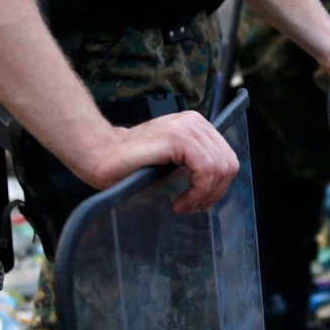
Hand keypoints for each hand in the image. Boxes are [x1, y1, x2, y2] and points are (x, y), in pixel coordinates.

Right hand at [81, 111, 239, 213]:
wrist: (101, 156)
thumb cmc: (133, 166)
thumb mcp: (174, 165)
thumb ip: (196, 167)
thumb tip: (219, 188)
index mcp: (197, 126)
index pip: (227, 158)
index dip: (219, 185)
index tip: (200, 202)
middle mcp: (195, 122)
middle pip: (228, 163)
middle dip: (214, 192)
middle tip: (192, 206)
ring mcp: (187, 127)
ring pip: (220, 167)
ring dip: (204, 194)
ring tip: (184, 205)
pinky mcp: (177, 137)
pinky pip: (205, 170)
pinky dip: (197, 191)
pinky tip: (180, 202)